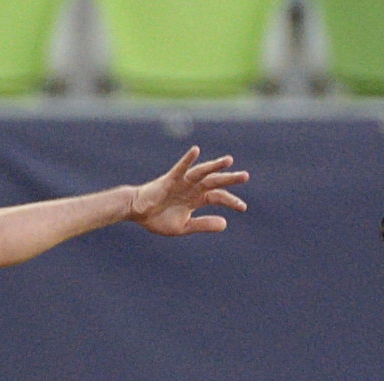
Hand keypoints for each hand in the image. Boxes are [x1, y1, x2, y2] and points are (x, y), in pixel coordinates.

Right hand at [127, 147, 248, 236]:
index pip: (218, 197)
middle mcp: (192, 188)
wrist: (138, 213)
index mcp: (196, 199)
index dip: (231, 201)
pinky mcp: (169, 179)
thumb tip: (225, 224)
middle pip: (214, 182)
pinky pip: (180, 168)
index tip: (243, 207)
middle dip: (229, 179)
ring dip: (214, 166)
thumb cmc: (158, 219)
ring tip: (229, 160)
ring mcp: (182, 182)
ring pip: (201, 173)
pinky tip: (196, 150)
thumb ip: (203, 224)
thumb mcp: (184, 226)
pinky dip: (188, 159)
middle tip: (246, 176)